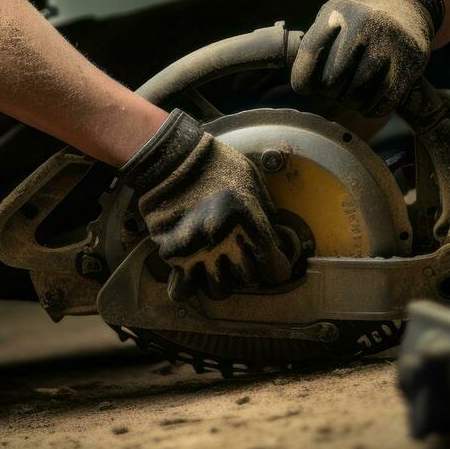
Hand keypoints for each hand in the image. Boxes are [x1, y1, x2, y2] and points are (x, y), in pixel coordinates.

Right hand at [120, 110, 292, 300]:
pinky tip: (191, 272)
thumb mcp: (253, 181)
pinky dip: (188, 285)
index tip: (273, 259)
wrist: (171, 158)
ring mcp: (197, 254)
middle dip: (250, 268)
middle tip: (244, 253)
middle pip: (249, 280)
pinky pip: (182, 290)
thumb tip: (276, 237)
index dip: (278, 265)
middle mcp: (226, 244)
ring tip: (218, 262)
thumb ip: (266, 213)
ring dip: (222, 278)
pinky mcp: (172, 256)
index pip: (276, 270)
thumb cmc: (217, 164)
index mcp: (250, 224)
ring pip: (219, 290)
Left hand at [291, 0, 441, 118]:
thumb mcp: (335, 12)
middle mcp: (368, 26)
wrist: (406, 0)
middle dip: (327, 90)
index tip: (304, 87)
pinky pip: (384, 103)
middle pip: (332, 80)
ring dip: (348, 102)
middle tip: (332, 88)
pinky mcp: (411, 64)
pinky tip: (366, 101)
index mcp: (342, 12)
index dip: (301, 78)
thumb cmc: (361, 14)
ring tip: (348, 94)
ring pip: (357, 95)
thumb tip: (303, 83)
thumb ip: (316, 40)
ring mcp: (392, 46)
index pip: (310, 52)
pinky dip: (370, 109)